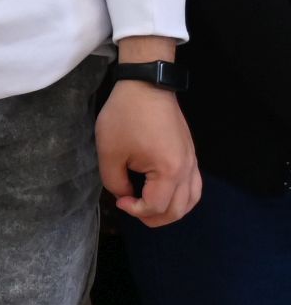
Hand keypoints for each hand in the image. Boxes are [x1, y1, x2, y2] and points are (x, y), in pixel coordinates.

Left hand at [100, 49, 203, 226]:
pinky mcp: (191, 154)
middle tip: (132, 209)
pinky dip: (182, 197)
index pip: (157, 207)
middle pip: (178, 210)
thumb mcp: (109, 151)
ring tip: (149, 208)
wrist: (146, 86)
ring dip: (171, 211)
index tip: (119, 200)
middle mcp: (187, 170)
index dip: (136, 211)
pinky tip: (165, 194)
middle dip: (154, 217)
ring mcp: (192, 162)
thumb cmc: (125, 116)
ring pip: (191, 200)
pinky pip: (194, 186)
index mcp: (169, 171)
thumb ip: (115, 181)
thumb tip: (126, 195)